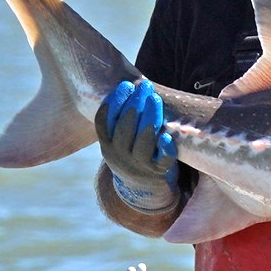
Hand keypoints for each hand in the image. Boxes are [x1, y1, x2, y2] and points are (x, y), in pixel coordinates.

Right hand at [96, 81, 176, 211]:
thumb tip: (133, 82)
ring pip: (143, 142)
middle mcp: (119, 155)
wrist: (143, 189)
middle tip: (145, 86)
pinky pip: (162, 161)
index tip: (126, 85)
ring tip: (155, 99)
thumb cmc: (133, 152)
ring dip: (150, 119)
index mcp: (107, 143)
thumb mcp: (120, 138)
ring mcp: (138, 166)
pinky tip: (167, 135)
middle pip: (125, 128)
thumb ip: (123, 117)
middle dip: (135, 104)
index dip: (114, 102)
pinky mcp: (158, 172)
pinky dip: (165, 148)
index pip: (104, 121)